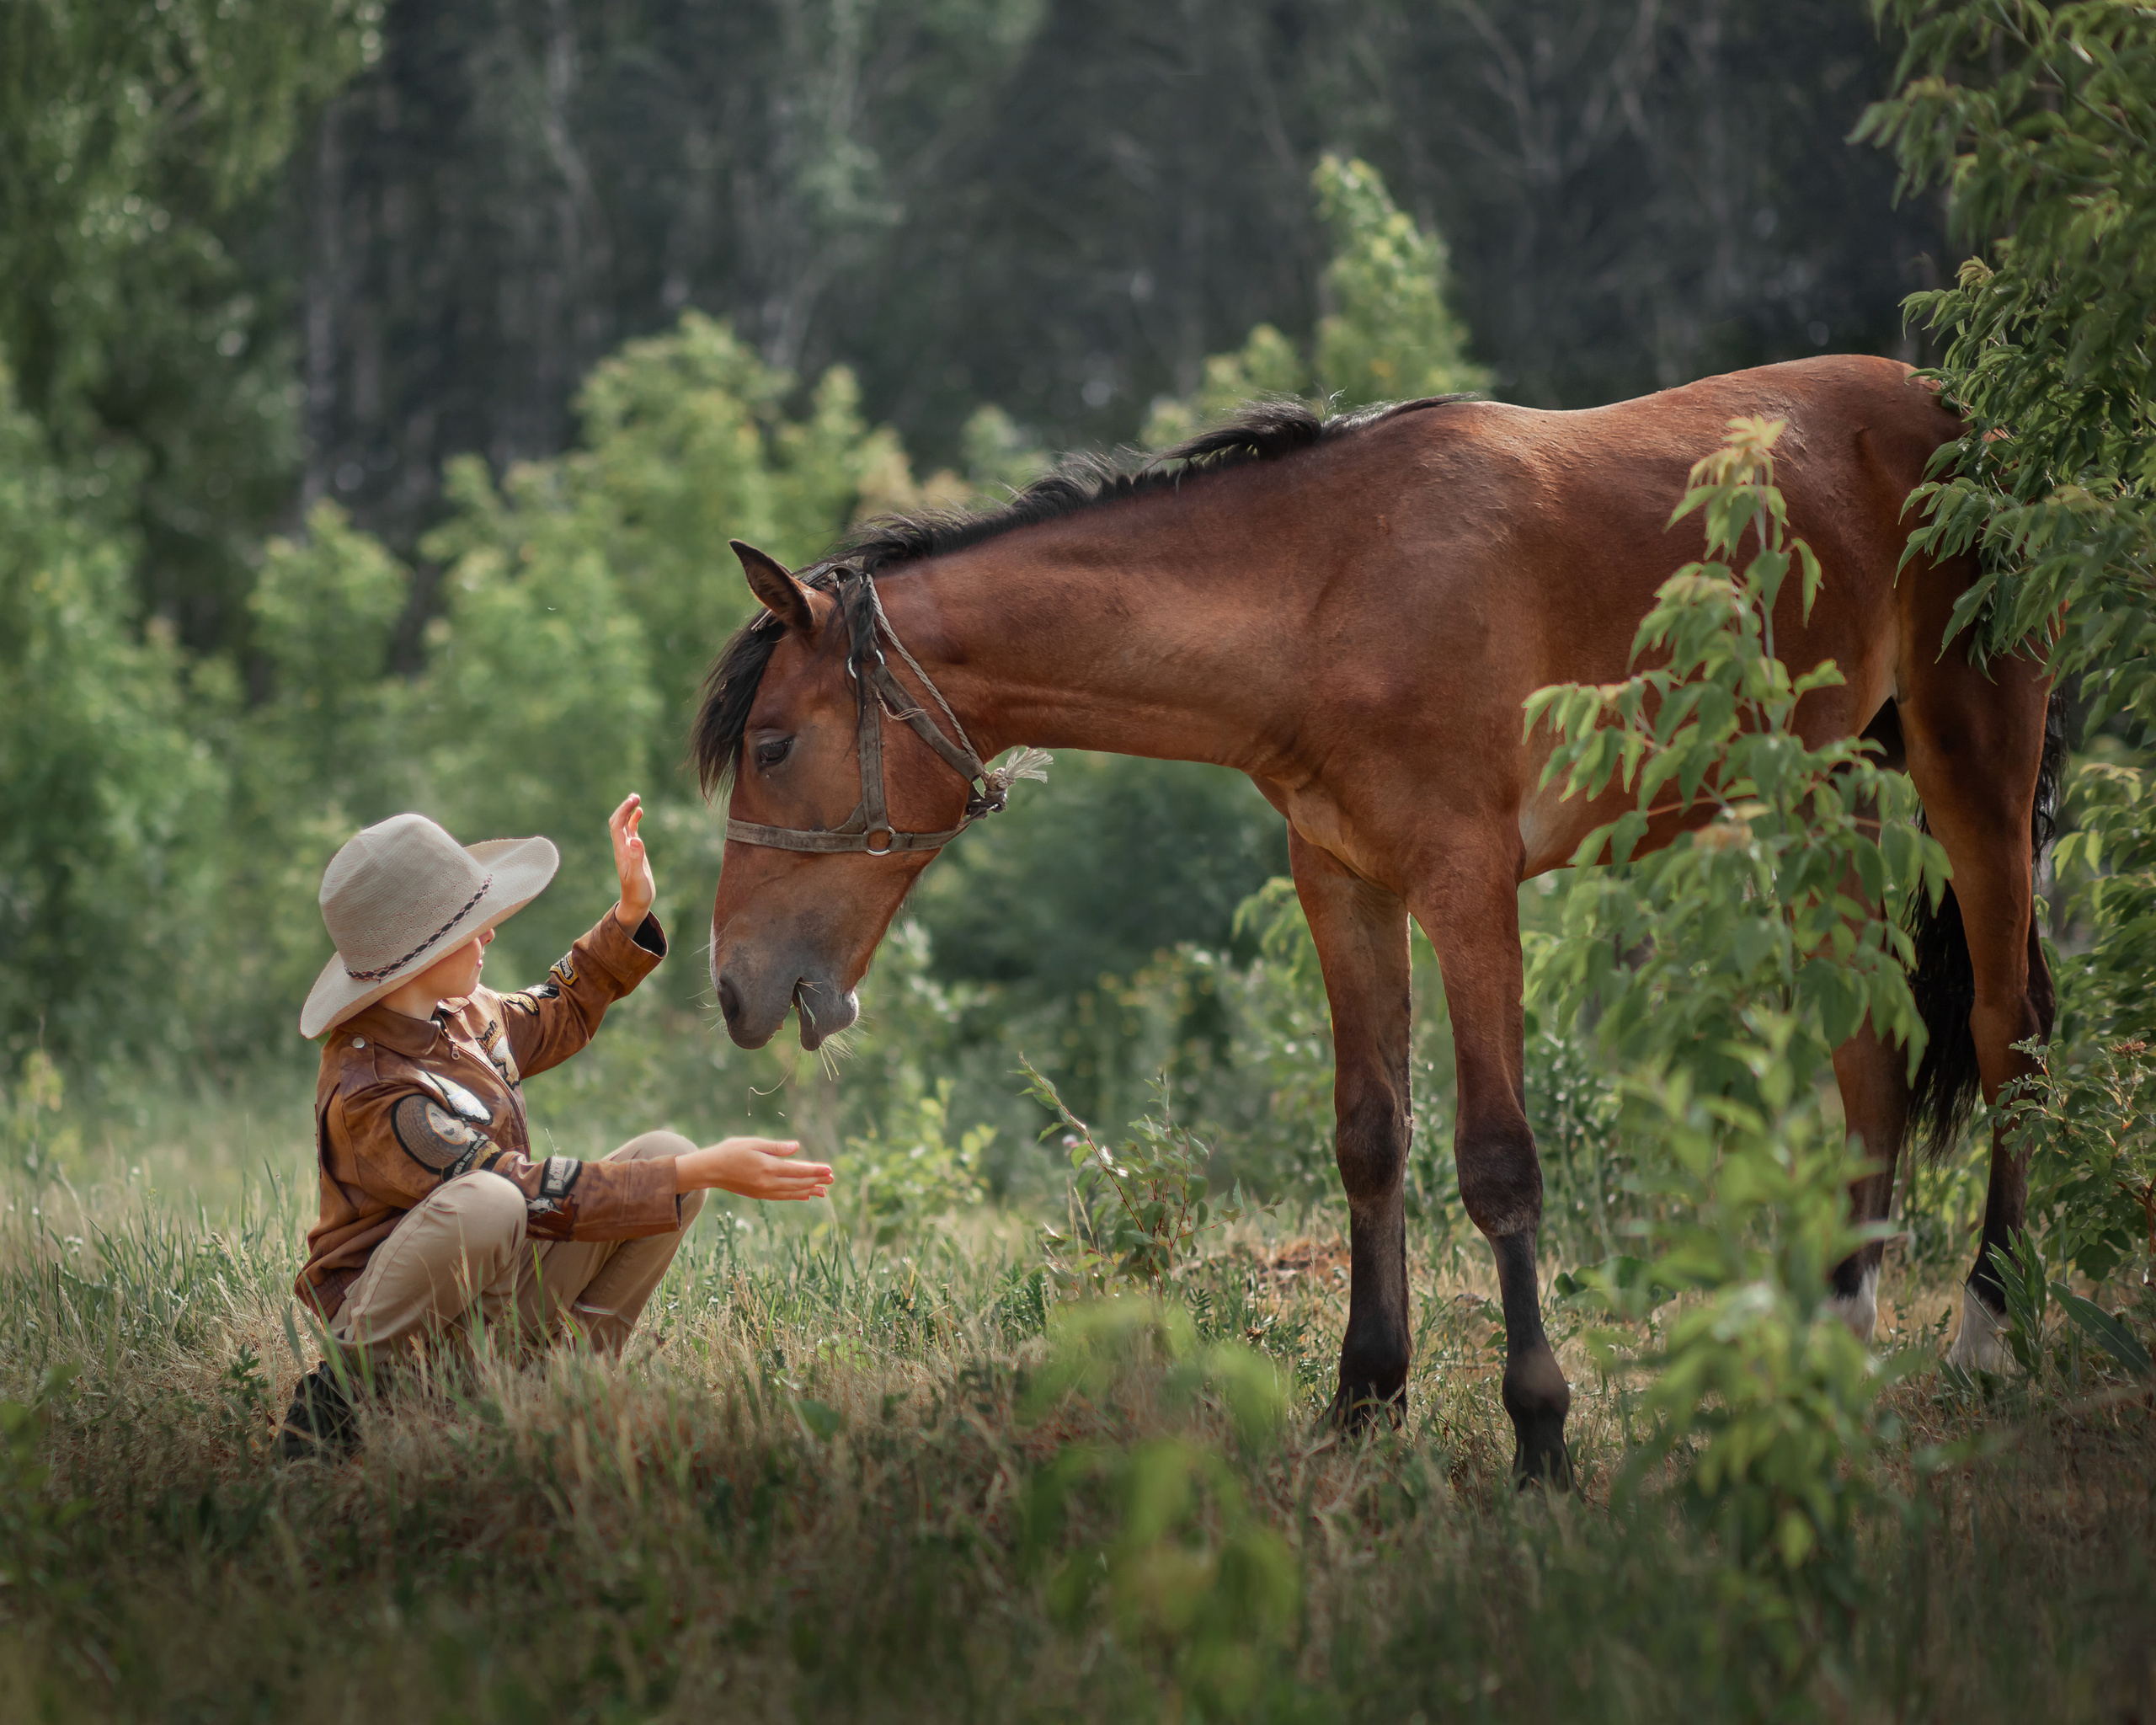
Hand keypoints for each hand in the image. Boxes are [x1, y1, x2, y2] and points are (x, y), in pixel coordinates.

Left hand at [610, 793, 654, 929]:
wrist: (635, 904)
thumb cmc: (637, 893)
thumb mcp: (638, 877)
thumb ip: (636, 858)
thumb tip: (635, 839)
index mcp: (622, 851)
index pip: (618, 825)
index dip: (624, 811)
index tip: (635, 801)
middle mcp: (622, 848)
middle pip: (618, 822)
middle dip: (624, 807)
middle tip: (635, 796)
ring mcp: (627, 849)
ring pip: (624, 825)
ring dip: (628, 811)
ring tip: (636, 798)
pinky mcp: (634, 852)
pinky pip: (631, 831)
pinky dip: (634, 820)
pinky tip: (640, 812)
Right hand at [675, 1137, 832, 1201]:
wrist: (710, 1170)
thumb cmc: (730, 1151)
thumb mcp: (753, 1143)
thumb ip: (776, 1147)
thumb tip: (797, 1147)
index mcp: (768, 1167)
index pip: (798, 1170)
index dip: (815, 1171)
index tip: (829, 1170)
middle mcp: (768, 1183)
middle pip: (798, 1183)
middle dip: (817, 1181)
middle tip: (832, 1179)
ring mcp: (763, 1191)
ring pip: (792, 1193)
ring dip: (809, 1191)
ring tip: (824, 1191)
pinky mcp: (759, 1194)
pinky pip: (782, 1197)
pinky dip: (795, 1196)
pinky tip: (804, 1195)